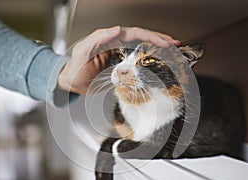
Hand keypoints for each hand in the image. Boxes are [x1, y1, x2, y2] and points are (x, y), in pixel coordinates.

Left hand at [58, 26, 180, 93]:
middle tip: (176, 46)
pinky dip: (149, 62)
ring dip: (157, 51)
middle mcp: (118, 44)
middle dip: (161, 41)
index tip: (165, 42)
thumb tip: (118, 29)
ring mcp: (120, 56)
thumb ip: (98, 38)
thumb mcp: (83, 51)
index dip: (152, 36)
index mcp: (111, 38)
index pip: (135, 33)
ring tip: (173, 54)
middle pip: (143, 39)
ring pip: (142, 49)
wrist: (71, 83)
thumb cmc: (75, 68)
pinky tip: (158, 65)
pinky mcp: (121, 67)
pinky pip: (137, 62)